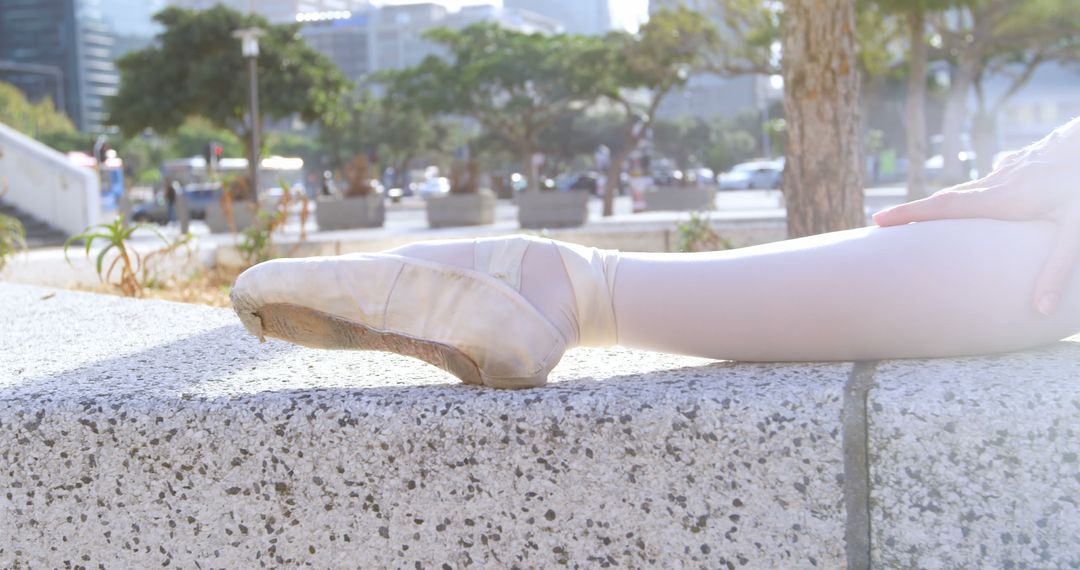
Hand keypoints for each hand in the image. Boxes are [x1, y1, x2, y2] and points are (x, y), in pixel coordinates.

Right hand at [873, 117, 1079, 314]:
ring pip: (968, 189)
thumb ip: (1057, 269)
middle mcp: (999, 181)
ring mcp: (1010, 168)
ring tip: (927, 218)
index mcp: (1004, 199)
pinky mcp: (1023, 161)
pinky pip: (988, 181)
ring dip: (943, 204)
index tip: (878, 221)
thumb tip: (1040, 309)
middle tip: (884, 224)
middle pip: (946, 198)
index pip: (945, 207)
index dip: (909, 214)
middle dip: (914, 212)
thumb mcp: (1077, 230)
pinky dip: (972, 193)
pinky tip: (982, 198)